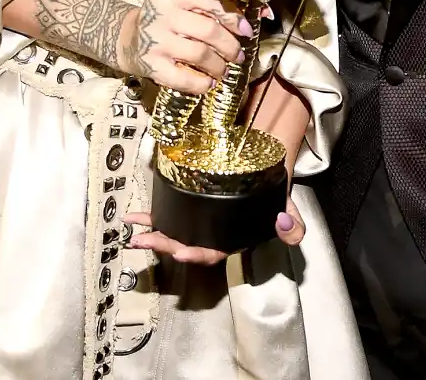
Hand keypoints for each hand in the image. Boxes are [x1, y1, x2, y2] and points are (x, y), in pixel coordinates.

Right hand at [115, 0, 251, 92]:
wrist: (125, 36)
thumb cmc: (164, 16)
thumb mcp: (183, 0)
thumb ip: (214, 3)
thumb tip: (262, 12)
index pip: (211, 2)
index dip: (233, 18)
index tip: (246, 30)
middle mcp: (163, 14)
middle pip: (209, 31)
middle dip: (230, 46)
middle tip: (238, 55)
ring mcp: (156, 41)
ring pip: (200, 55)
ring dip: (219, 65)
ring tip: (225, 70)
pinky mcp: (151, 66)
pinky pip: (183, 78)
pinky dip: (201, 83)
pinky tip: (209, 82)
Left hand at [123, 197, 305, 263]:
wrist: (266, 171)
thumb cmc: (273, 195)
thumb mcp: (289, 209)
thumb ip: (292, 225)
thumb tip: (283, 223)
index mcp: (230, 240)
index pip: (212, 252)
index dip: (197, 255)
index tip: (182, 253)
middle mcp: (211, 235)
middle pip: (184, 245)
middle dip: (162, 244)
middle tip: (143, 241)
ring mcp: (199, 222)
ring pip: (173, 232)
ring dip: (151, 232)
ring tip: (133, 229)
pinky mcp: (190, 205)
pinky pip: (169, 213)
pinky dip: (152, 215)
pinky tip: (135, 216)